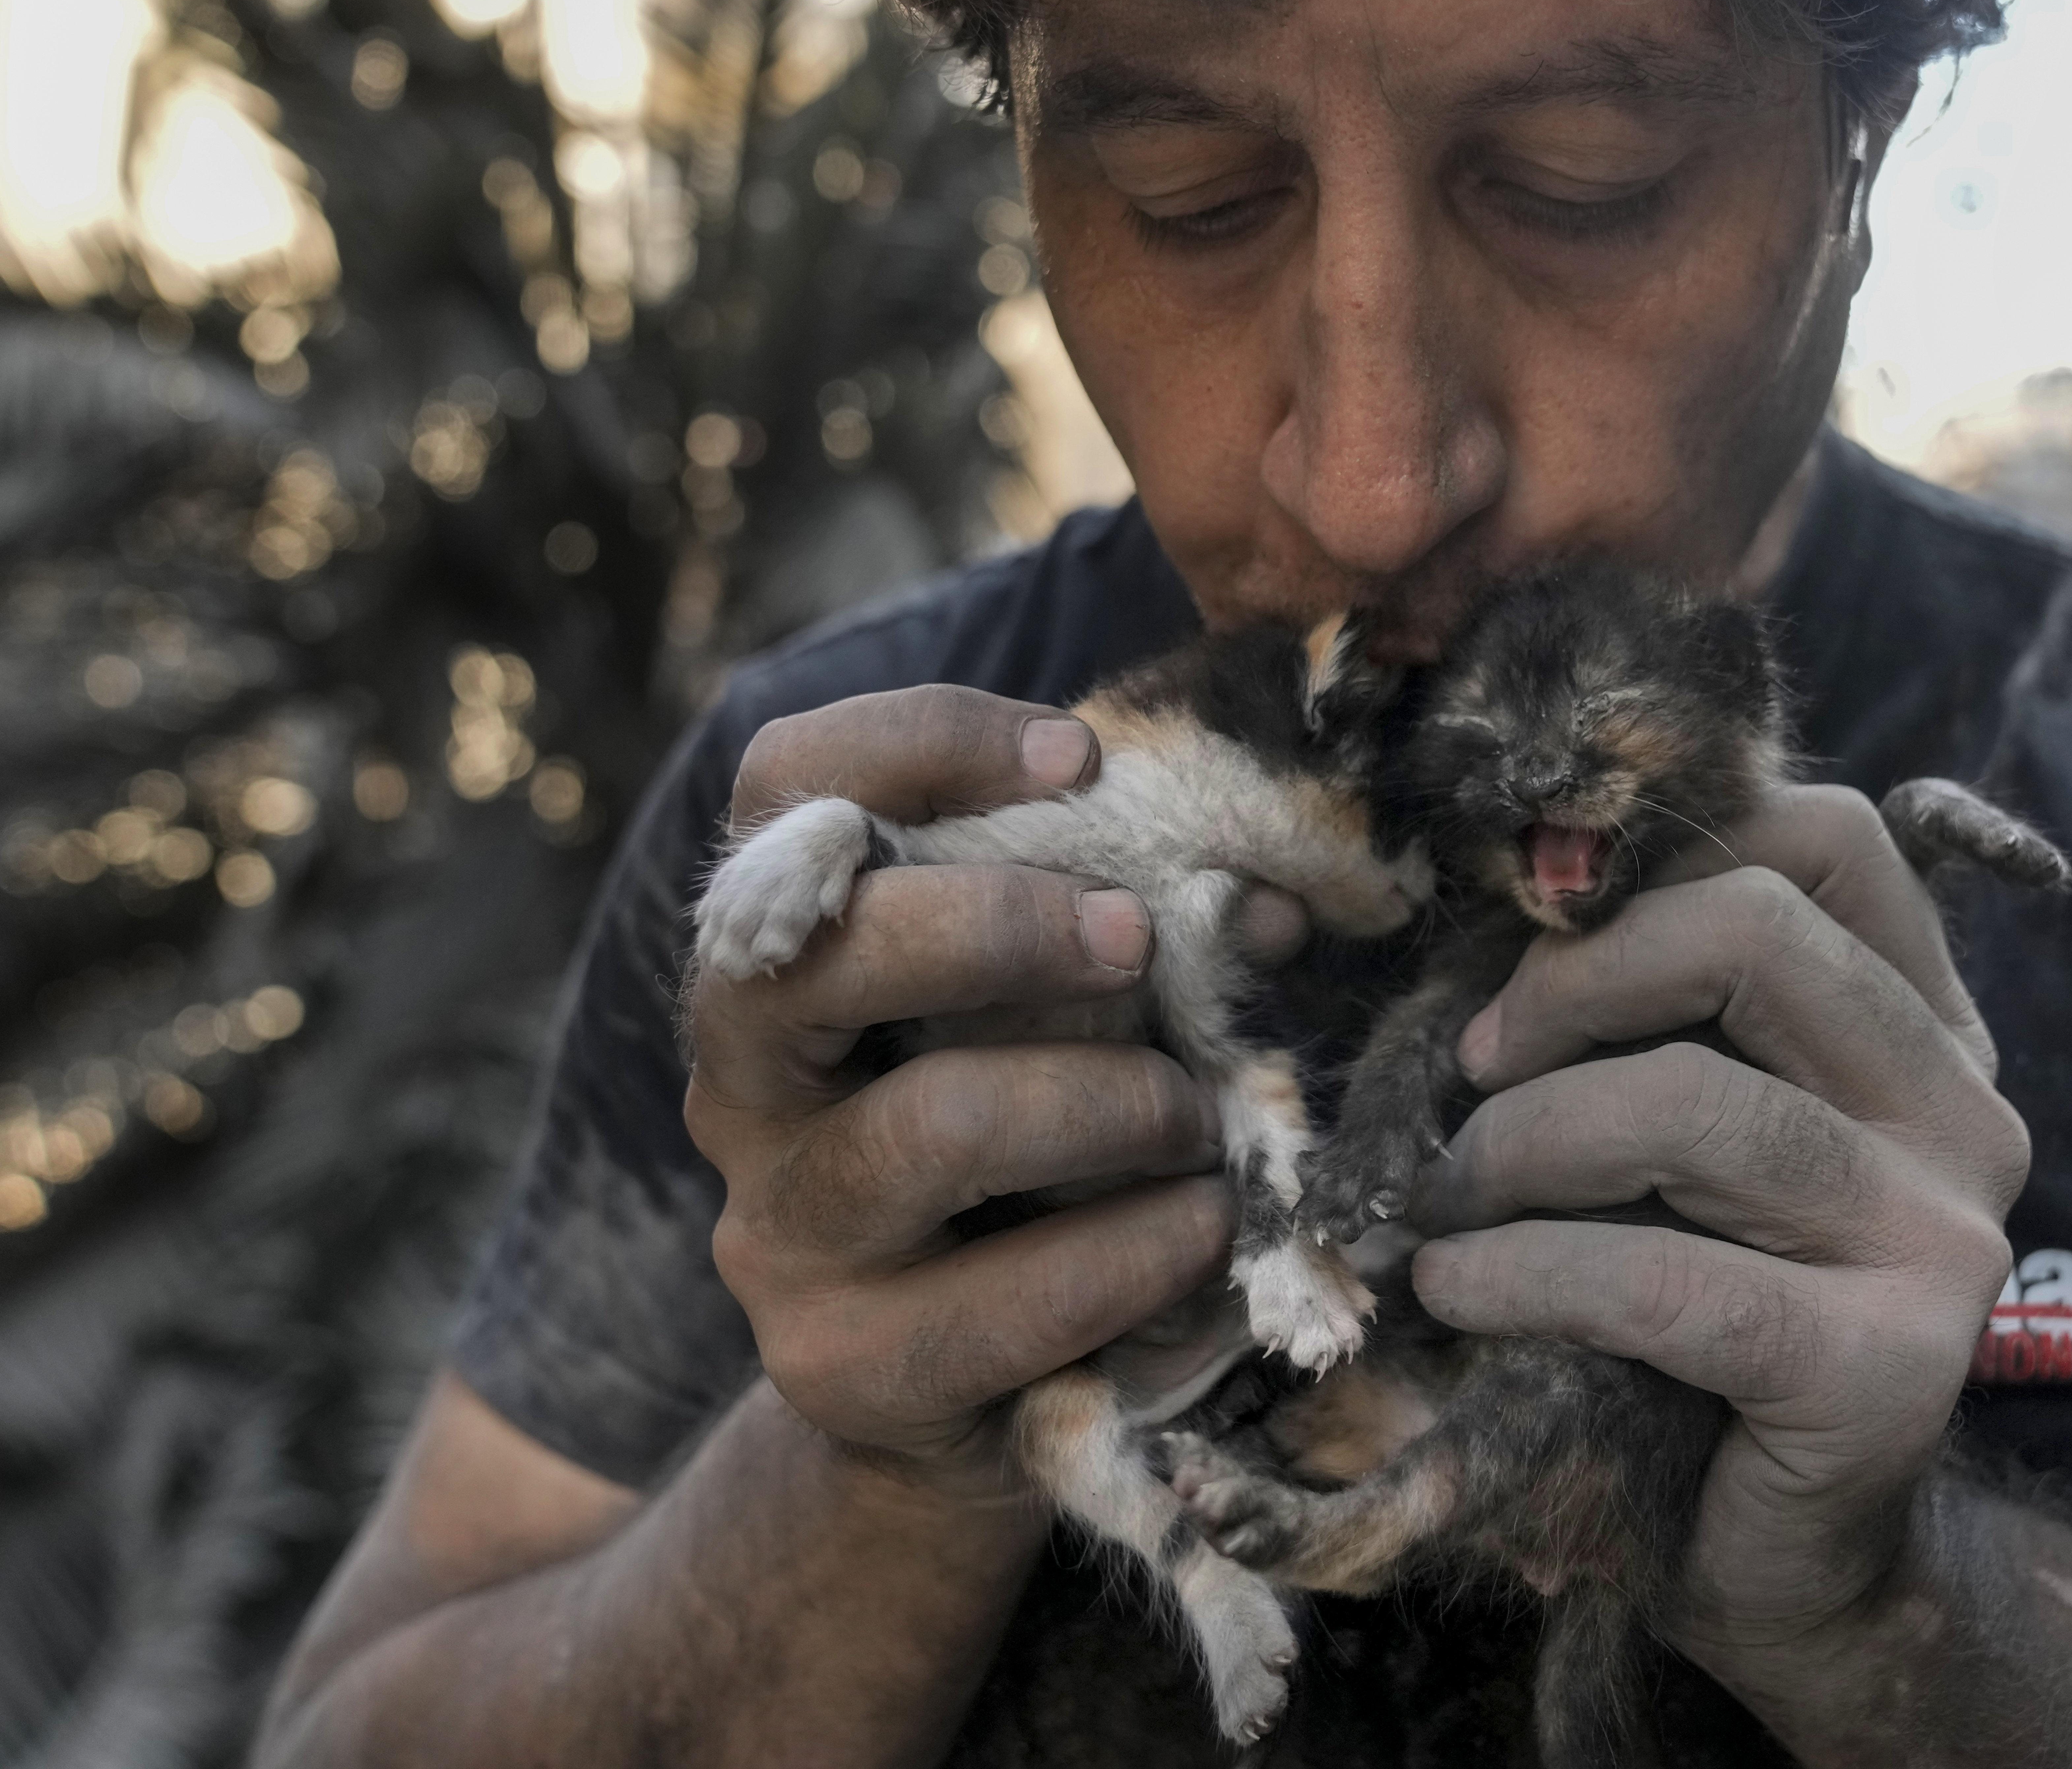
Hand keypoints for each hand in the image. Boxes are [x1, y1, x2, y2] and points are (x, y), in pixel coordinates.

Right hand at [684, 685, 1238, 1490]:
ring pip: (929, 1130)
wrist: (964, 1391)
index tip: (1078, 756)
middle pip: (809, 956)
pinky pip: (1004, 1299)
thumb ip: (1135, 934)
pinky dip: (1135, 1252)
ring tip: (1193, 1119)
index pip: (782, 787)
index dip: (917, 741)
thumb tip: (1265, 905)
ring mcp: (780, 1233)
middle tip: (1136, 940)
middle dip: (994, 924)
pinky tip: (1200, 1231)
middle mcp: (745, 1085)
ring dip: (1103, 1105)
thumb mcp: (1065, 1019)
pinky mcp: (842, 1367)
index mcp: (784, 956)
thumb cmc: (1032, 1155)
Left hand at [1406, 783, 2026, 1672]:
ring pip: (1699, 1107)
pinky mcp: (1890, 1368)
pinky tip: (1458, 1290)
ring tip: (1446, 1199)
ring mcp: (1944, 1241)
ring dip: (1526, 1143)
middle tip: (1471, 1068)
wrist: (1792, 1560)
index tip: (1533, 937)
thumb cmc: (1707, 1321)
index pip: (1828, 838)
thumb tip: (1504, 909)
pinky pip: (1671, 1280)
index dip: (1664, 854)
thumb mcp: (1692, 1138)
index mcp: (1930, 1028)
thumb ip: (1661, 1020)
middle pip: (1757, 933)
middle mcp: (1965, 1112)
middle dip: (1573, 981)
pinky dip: (1532, 1274)